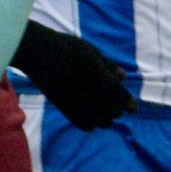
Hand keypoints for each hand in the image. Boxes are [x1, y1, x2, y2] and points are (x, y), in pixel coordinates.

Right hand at [12, 21, 133, 130]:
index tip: (132, 108)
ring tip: (107, 113)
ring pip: (99, 120)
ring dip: (106, 118)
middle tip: (119, 108)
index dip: (127, 102)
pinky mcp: (63, 107)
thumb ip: (108, 65)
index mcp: (96, 73)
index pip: (118, 94)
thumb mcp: (90, 50)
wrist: (37, 52)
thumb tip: (123, 77)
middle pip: (111, 109)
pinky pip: (84, 124)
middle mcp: (87, 88)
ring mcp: (74, 100)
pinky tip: (92, 117)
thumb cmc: (66, 47)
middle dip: (117, 109)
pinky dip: (92, 123)